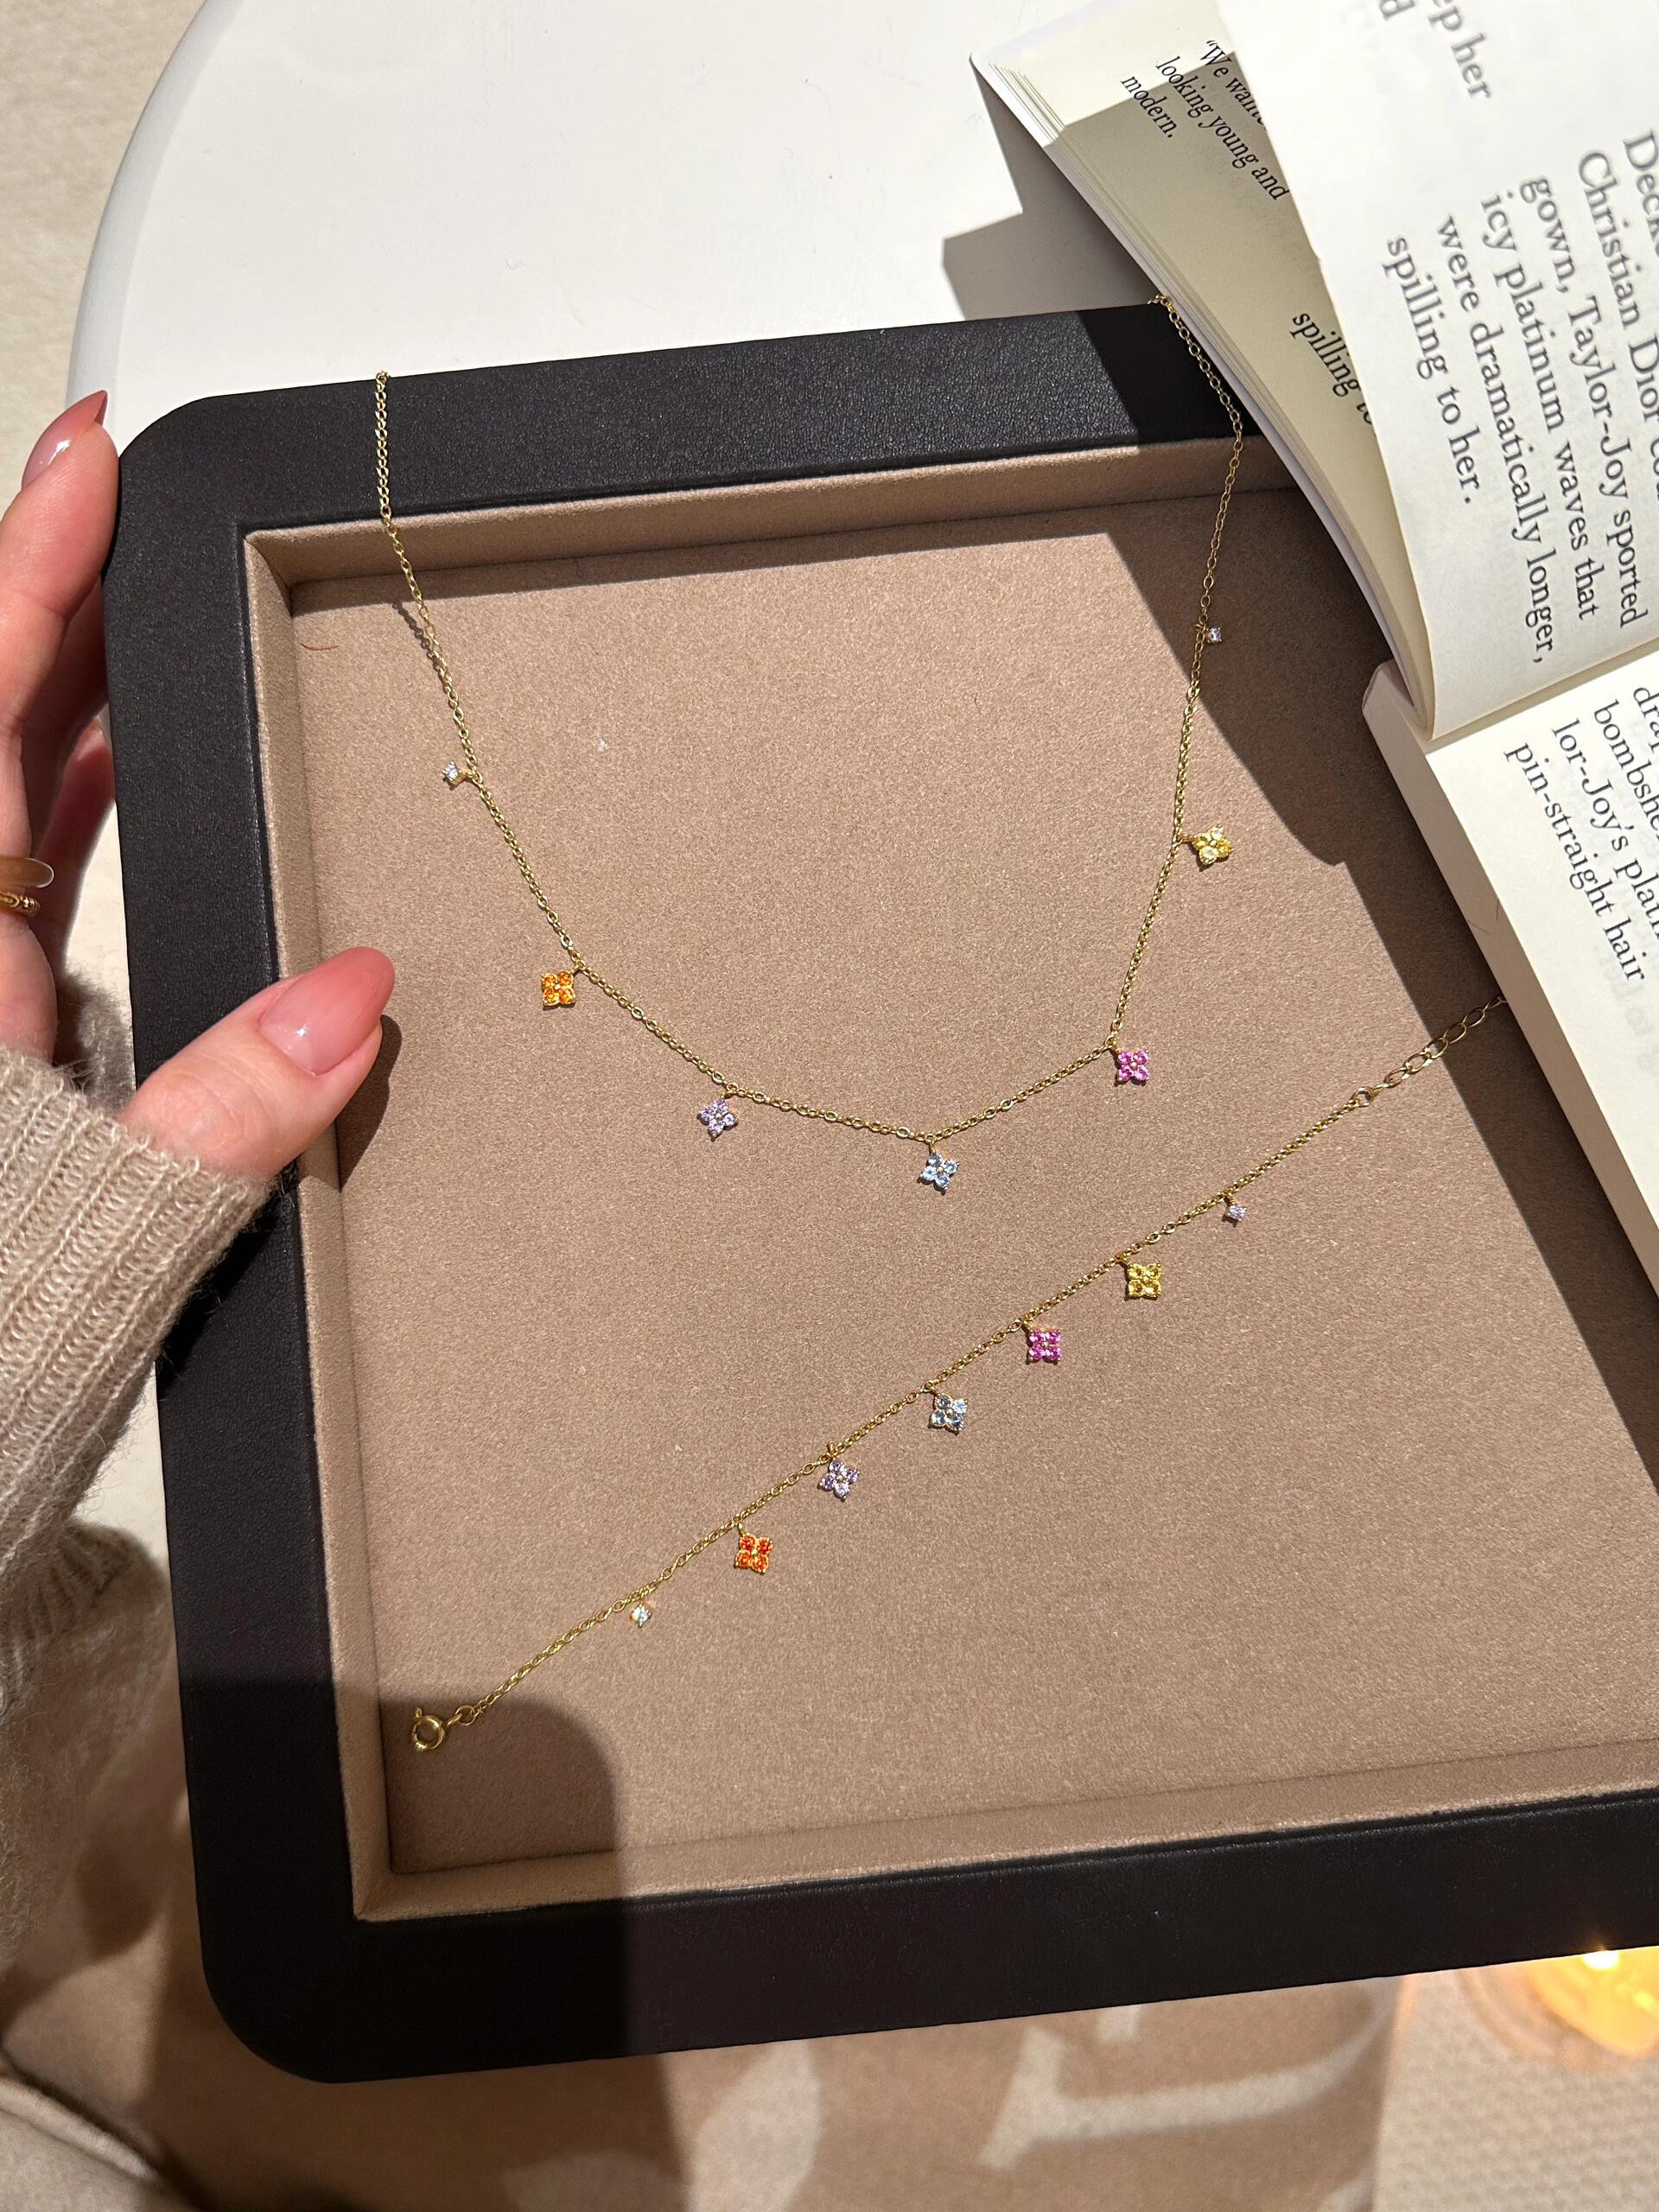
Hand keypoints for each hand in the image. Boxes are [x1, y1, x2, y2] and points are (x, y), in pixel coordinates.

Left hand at [0, 395, 392, 1176]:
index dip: (26, 566)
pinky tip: (131, 757)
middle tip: (134, 486)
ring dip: (72, 678)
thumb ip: (231, 1110)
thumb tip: (354, 1001)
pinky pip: (25, 861)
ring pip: (6, 780)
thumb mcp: (105, 1215)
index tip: (86, 457)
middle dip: (57, 586)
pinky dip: (75, 790)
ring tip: (153, 592)